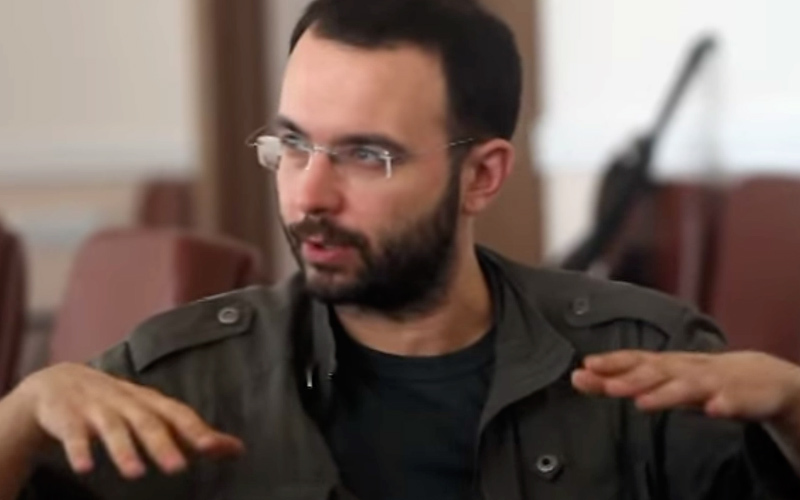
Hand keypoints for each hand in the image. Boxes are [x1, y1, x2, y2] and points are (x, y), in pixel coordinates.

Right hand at [11, 363, 243, 479]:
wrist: (58, 381)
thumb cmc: (120, 405)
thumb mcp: (155, 415)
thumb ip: (194, 433)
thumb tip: (240, 450)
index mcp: (151, 403)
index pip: (178, 415)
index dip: (196, 430)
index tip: (214, 447)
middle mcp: (127, 403)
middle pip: (147, 423)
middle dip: (162, 445)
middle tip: (178, 468)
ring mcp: (96, 409)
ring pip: (112, 429)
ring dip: (123, 451)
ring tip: (135, 473)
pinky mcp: (67, 419)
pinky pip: (73, 435)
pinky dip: (79, 450)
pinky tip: (85, 468)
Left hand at [571, 350, 799, 420]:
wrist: (757, 378)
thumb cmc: (696, 378)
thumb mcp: (659, 381)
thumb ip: (621, 380)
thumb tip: (578, 377)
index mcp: (664, 365)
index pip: (632, 361)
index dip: (609, 364)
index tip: (583, 368)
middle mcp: (683, 370)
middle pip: (654, 373)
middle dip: (629, 379)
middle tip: (606, 387)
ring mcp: (711, 382)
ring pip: (686, 388)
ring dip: (665, 393)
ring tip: (644, 402)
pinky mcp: (738, 397)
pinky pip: (730, 402)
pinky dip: (723, 404)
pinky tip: (714, 410)